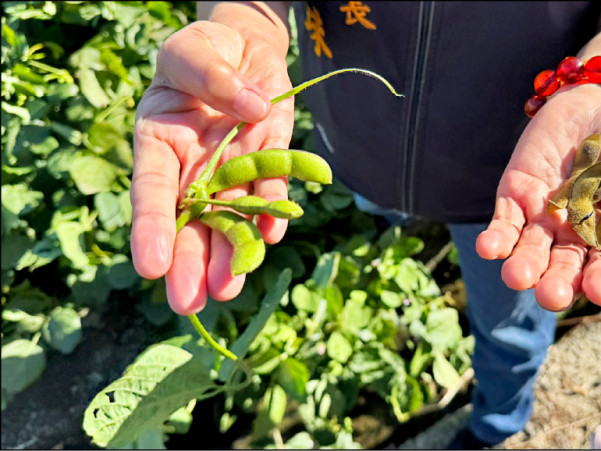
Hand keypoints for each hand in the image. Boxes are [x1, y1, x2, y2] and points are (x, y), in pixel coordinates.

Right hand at [130, 20, 293, 314]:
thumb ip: (212, 77)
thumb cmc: (204, 50)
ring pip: (231, 221)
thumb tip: (251, 111)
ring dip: (232, 255)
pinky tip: (272, 237)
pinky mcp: (269, 166)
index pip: (152, 191)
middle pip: (191, 222)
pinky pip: (271, 196)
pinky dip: (273, 214)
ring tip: (229, 289)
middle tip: (189, 303)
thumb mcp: (193, 51)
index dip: (152, 227)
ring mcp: (233, 173)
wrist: (244, 50)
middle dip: (190, 262)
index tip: (150, 267)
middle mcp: (194, 170)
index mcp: (160, 145)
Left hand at [476, 84, 600, 309]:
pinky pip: (504, 223)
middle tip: (551, 296)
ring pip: (530, 250)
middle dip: (556, 283)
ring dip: (522, 266)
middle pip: (562, 267)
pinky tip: (488, 249)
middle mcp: (573, 237)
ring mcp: (543, 218)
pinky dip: (495, 238)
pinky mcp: (516, 197)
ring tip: (517, 277)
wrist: (598, 103)